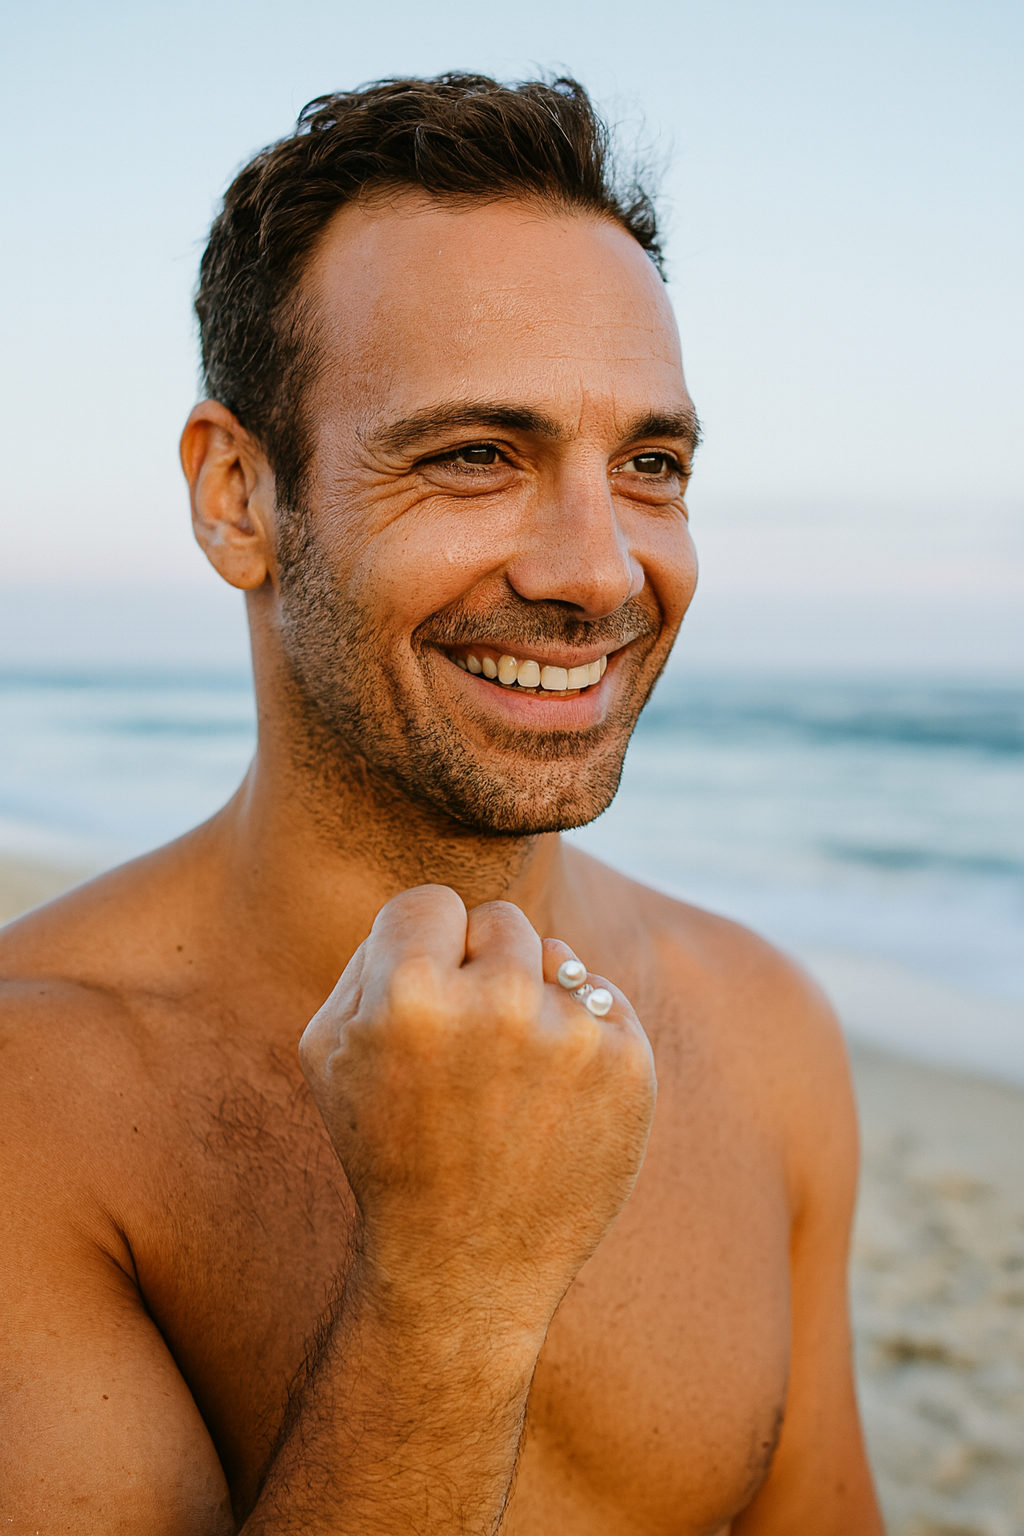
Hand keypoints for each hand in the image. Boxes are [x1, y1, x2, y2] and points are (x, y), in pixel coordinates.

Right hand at [299, 885, 655, 1334]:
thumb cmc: (388, 1149)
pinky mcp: (629, 1064)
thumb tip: (438, 908)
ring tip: (507, 1082)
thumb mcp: (330, 1052)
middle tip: (465, 1049)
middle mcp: (496, 1004)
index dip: (420, 950)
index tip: (423, 1001)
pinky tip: (553, 1099)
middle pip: (499, 919)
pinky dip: (581, 1037)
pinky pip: (603, 1001)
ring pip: (556, 958)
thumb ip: (372, 956)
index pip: (431, 902)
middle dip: (480, 968)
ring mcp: (571, 1034)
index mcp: (409, 994)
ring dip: (533, 1000)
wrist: (466, 1266)